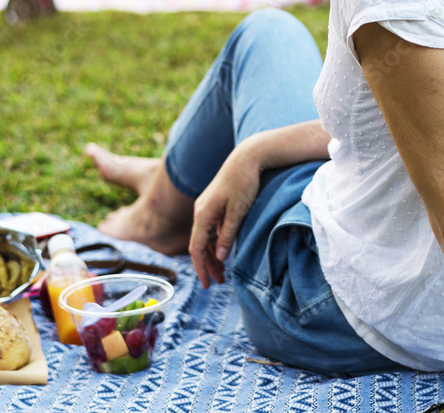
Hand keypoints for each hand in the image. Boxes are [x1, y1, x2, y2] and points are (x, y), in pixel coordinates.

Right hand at [189, 144, 261, 288]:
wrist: (246, 158)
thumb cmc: (243, 182)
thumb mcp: (238, 211)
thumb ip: (228, 235)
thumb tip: (220, 257)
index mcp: (203, 214)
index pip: (197, 248)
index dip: (201, 268)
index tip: (206, 285)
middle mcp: (201, 212)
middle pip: (199, 245)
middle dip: (207, 266)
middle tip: (218, 283)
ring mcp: (206, 208)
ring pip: (205, 238)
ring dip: (212, 256)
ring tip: (222, 273)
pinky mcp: (214, 206)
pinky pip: (211, 230)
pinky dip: (216, 243)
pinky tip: (223, 253)